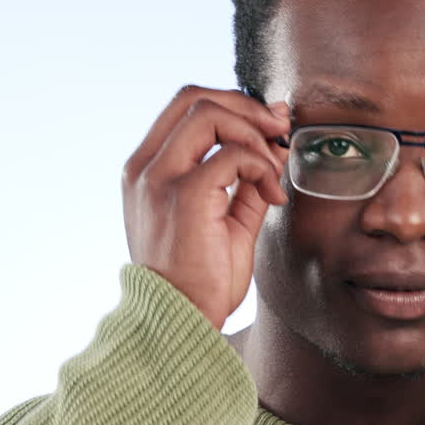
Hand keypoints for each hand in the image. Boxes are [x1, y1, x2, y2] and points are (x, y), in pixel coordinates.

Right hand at [121, 86, 290, 329]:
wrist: (181, 326)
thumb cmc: (201, 280)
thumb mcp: (227, 217)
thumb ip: (246, 176)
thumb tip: (278, 137)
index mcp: (147, 170)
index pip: (184, 106)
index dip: (233, 103)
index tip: (269, 124)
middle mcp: (144, 169)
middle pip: (194, 98)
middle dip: (246, 107)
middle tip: (280, 131)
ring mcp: (158, 180)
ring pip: (207, 113)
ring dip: (253, 133)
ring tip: (273, 170)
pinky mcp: (183, 197)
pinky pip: (230, 155)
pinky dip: (260, 166)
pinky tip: (272, 196)